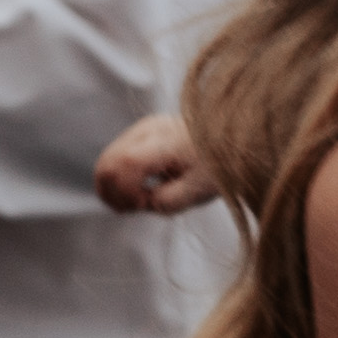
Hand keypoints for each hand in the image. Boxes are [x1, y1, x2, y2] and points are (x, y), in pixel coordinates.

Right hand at [95, 113, 217, 215]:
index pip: (125, 163)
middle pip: (108, 162)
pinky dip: (116, 180)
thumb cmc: (217, 166)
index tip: (144, 205)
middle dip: (114, 193)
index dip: (125, 192)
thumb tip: (141, 202)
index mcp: (166, 141)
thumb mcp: (197, 192)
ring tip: (134, 203)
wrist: (231, 142)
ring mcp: (141, 128)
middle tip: (135, 208)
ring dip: (112, 188)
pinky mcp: (139, 133)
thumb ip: (165, 202)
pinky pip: (113, 158)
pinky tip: (134, 193)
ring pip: (106, 160)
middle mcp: (148, 130)